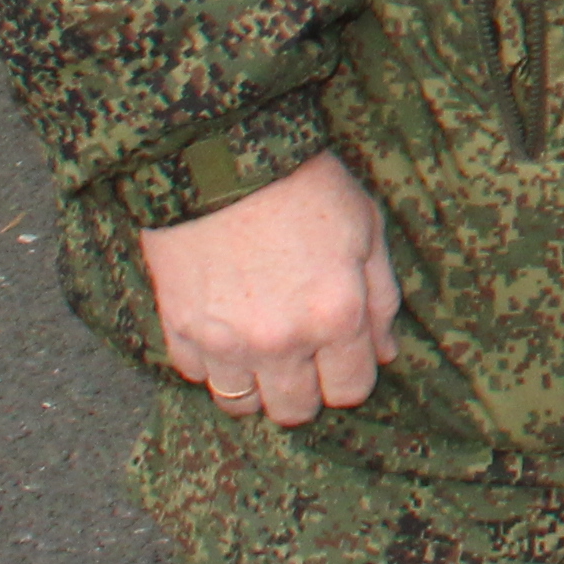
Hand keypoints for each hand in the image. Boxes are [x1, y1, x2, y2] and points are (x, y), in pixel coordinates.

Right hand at [141, 149, 399, 429]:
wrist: (222, 153)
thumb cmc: (304, 183)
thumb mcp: (367, 228)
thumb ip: (381, 299)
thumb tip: (385, 353)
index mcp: (336, 316)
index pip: (351, 390)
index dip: (351, 375)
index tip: (343, 355)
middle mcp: (282, 342)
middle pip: (295, 410)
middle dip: (305, 390)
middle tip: (302, 356)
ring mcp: (225, 340)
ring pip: (241, 403)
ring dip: (255, 383)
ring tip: (261, 347)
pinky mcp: (179, 328)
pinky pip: (195, 374)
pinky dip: (211, 360)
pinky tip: (224, 327)